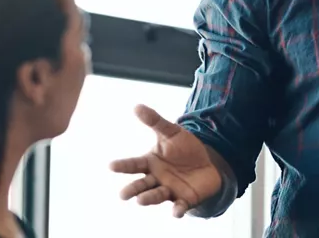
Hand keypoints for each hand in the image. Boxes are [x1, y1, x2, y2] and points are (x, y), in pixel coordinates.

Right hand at [108, 104, 223, 217]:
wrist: (208, 163)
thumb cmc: (185, 148)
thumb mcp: (172, 133)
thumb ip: (155, 122)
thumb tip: (136, 106)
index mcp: (150, 163)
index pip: (134, 164)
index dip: (123, 165)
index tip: (111, 165)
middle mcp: (156, 179)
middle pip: (142, 185)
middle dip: (133, 190)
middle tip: (123, 194)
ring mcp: (169, 190)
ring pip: (157, 196)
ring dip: (149, 199)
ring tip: (140, 200)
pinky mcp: (184, 200)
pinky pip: (180, 206)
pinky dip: (177, 210)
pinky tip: (176, 212)